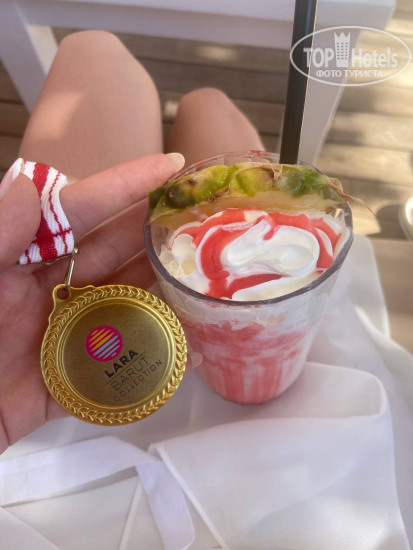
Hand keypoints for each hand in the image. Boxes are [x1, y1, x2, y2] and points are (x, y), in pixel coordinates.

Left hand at [0, 154, 181, 451]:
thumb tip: (27, 182)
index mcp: (19, 261)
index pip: (78, 214)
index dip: (124, 187)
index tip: (171, 166)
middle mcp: (48, 292)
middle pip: (113, 254)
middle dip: (157, 231)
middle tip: (206, 215)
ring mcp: (62, 337)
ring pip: (123, 303)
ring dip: (163, 288)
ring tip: (208, 272)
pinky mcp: (66, 383)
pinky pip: (116, 368)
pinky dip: (151, 359)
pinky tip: (189, 348)